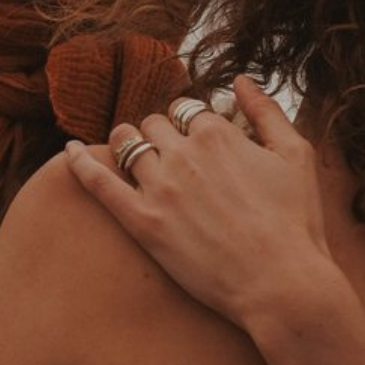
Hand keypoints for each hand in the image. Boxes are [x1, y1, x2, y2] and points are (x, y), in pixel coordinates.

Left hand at [64, 76, 333, 327]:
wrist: (281, 284)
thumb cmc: (296, 223)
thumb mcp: (296, 156)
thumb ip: (266, 111)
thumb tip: (240, 80)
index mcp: (218, 133)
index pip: (187, 111)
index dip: (191, 127)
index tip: (196, 145)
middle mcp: (184, 154)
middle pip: (151, 124)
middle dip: (158, 135)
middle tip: (168, 158)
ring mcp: (159, 187)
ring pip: (124, 143)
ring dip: (126, 144)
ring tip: (131, 157)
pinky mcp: (141, 221)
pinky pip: (98, 181)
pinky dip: (79, 162)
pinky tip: (68, 150)